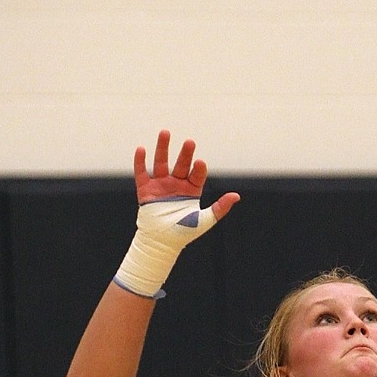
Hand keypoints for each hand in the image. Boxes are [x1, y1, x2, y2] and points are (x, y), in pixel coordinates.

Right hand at [114, 131, 239, 298]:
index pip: (197, 174)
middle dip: (185, 154)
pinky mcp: (146, 190)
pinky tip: (141, 149)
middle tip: (190, 142)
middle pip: (181, 164)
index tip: (201, 162)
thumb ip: (220, 208)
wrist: (162, 243)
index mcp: (192, 190)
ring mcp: (161, 185)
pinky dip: (140, 162)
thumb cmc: (184, 232)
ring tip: (165, 133)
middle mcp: (176, 184)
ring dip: (163, 148)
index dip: (199, 169)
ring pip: (161, 163)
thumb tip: (236, 196)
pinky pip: (142, 173)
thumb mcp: (205, 220)